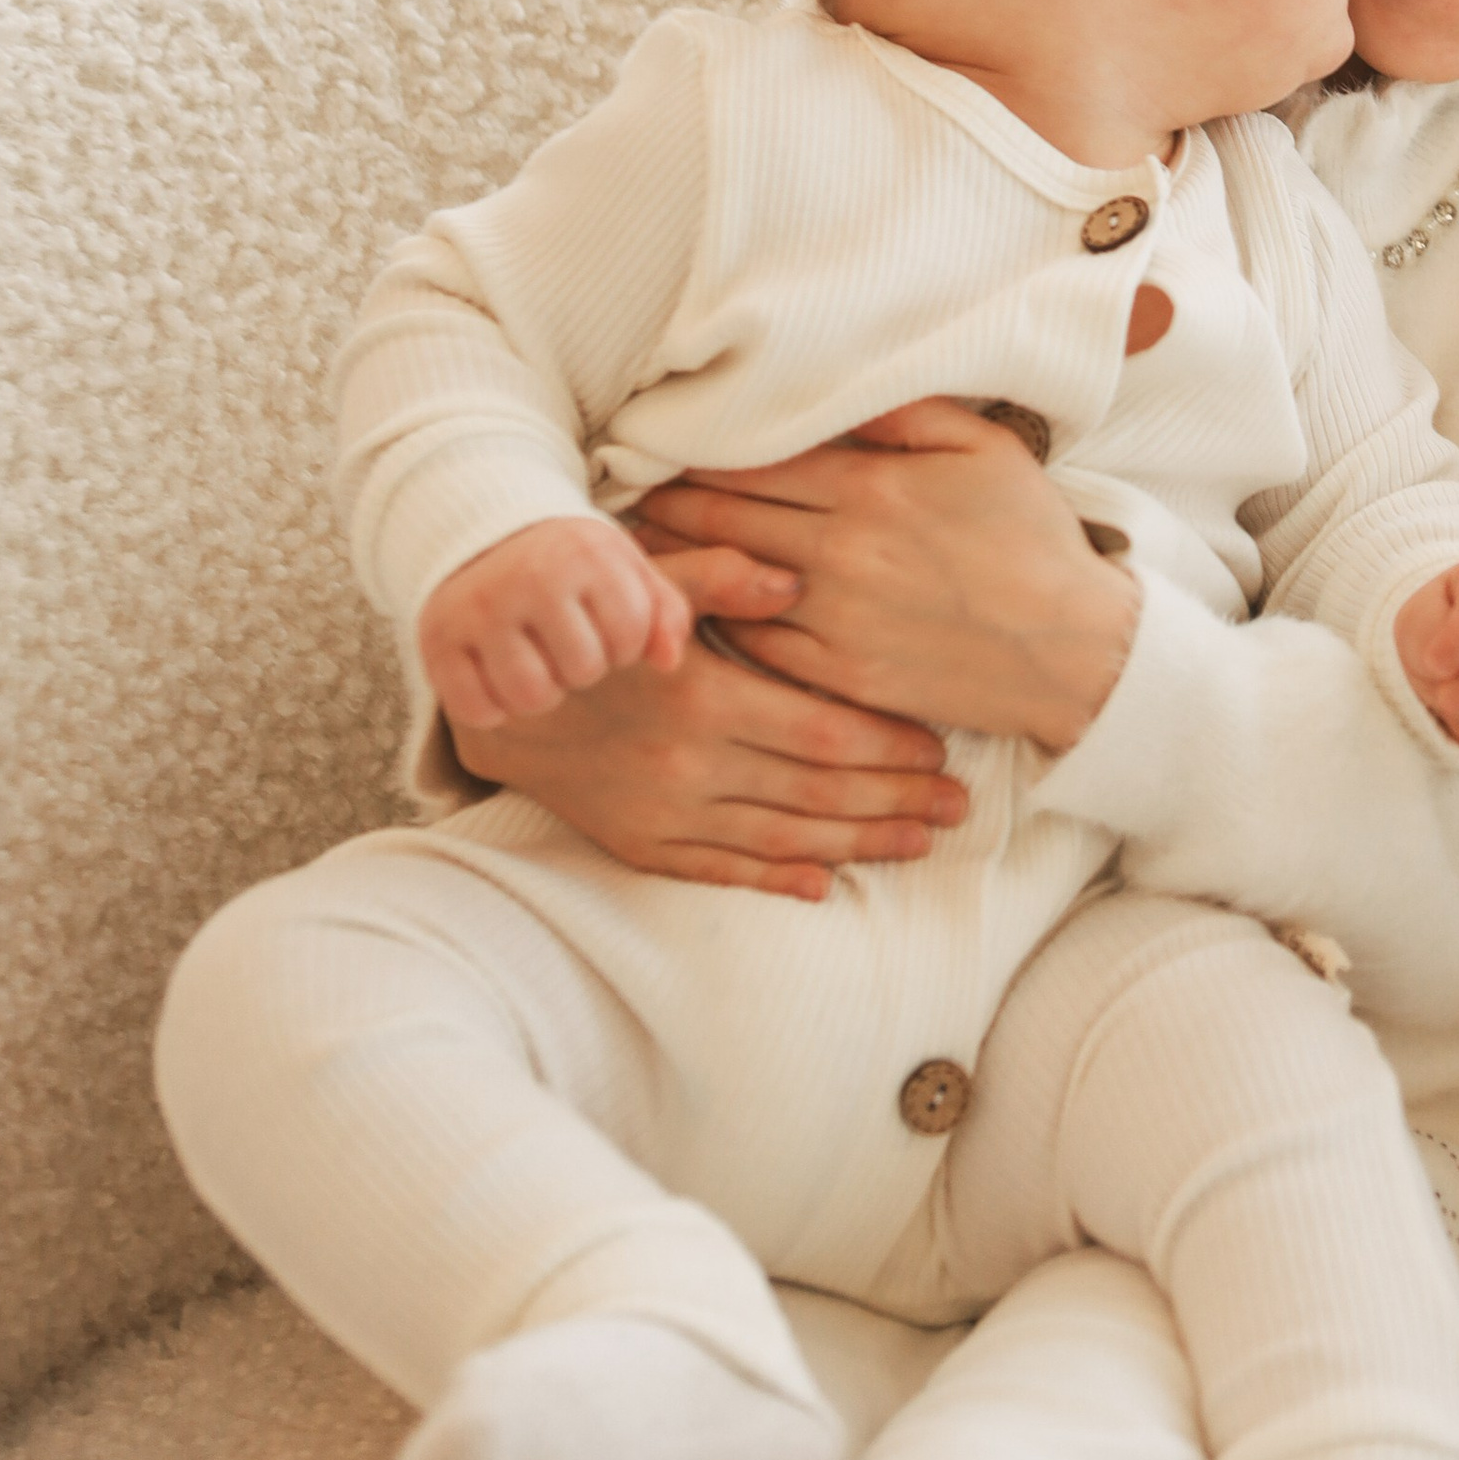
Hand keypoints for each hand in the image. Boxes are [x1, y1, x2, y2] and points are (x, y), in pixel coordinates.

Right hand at [419, 517, 689, 739]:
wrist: (484, 537)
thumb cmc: (571, 565)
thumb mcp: (625, 569)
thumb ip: (666, 611)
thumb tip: (669, 662)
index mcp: (585, 554)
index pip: (630, 637)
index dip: (625, 645)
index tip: (605, 626)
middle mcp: (528, 577)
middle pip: (582, 670)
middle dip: (583, 667)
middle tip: (566, 643)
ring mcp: (478, 609)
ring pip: (530, 695)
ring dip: (541, 691)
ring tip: (538, 662)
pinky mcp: (437, 639)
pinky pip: (476, 709)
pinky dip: (491, 706)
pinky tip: (498, 675)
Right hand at [445, 540, 971, 903]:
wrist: (499, 694)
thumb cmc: (588, 623)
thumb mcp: (644, 580)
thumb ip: (719, 574)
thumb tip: (795, 577)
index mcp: (705, 695)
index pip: (823, 733)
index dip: (890, 746)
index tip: (940, 748)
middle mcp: (691, 763)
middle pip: (819, 794)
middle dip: (897, 800)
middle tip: (959, 806)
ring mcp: (666, 811)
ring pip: (782, 840)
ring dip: (857, 845)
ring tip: (919, 842)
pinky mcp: (640, 842)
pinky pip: (720, 870)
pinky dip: (775, 881)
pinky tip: (824, 885)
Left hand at [631, 401, 1140, 752]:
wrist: (1072, 650)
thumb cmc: (1032, 539)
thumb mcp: (985, 449)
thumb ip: (906, 413)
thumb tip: (835, 385)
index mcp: (872, 486)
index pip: (752, 457)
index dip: (692, 447)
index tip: (649, 437)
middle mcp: (842, 551)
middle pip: (721, 515)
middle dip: (664, 498)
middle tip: (619, 488)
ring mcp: (836, 619)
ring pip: (726, 582)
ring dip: (675, 562)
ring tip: (634, 546)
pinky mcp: (839, 676)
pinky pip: (755, 645)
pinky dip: (719, 621)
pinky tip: (696, 608)